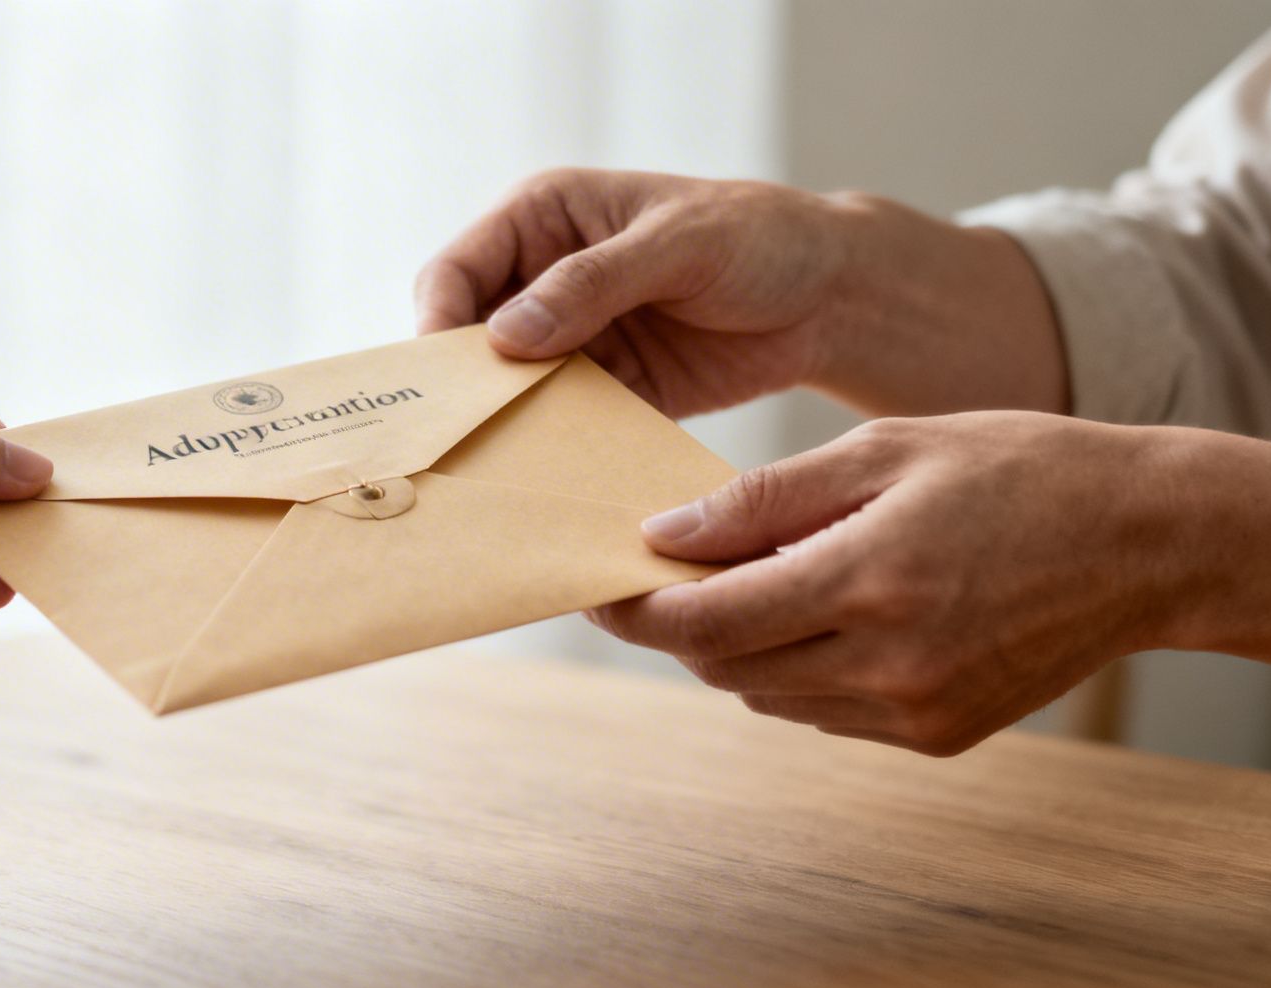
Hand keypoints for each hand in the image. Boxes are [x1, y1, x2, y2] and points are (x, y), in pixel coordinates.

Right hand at [415, 168, 1066, 418]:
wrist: (832, 297)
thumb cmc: (759, 238)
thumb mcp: (677, 245)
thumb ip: (590, 284)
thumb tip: (504, 335)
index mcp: (542, 220)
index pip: (456, 273)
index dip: (438, 323)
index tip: (444, 379)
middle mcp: (541, 282)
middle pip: (468, 342)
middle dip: (460, 390)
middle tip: (451, 442)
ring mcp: (571, 343)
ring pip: (508, 393)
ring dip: (504, 431)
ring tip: (495, 475)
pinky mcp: (606, 393)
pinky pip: (561, 428)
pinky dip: (554, 454)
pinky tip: (553, 484)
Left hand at [588, 413, 1193, 754]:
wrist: (1152, 544)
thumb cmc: (1020, 471)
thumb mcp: (888, 449)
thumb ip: (768, 498)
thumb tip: (664, 533)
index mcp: (871, 580)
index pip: (707, 621)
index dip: (636, 608)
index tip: (599, 582)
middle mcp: (888, 663)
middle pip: (724, 666)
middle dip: (678, 624)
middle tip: (655, 575)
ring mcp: (914, 712)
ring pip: (767, 695)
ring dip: (734, 647)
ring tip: (741, 584)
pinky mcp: (937, 737)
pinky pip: (822, 710)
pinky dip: (795, 669)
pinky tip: (815, 614)